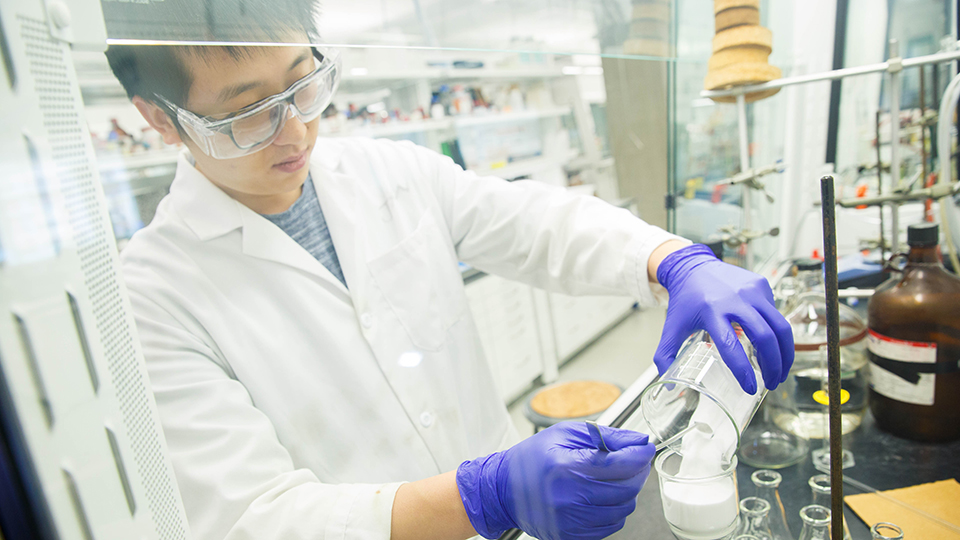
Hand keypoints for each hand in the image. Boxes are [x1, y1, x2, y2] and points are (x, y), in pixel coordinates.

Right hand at [456, 422, 653, 539]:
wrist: (503, 488)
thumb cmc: (532, 458)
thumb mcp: (567, 434)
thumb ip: (607, 437)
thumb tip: (639, 441)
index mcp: (567, 467)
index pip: (620, 464)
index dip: (640, 455)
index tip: (647, 448)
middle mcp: (570, 497)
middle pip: (626, 488)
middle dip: (637, 472)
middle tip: (634, 461)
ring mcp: (571, 520)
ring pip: (622, 509)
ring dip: (628, 492)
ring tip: (617, 477)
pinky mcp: (572, 534)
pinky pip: (611, 526)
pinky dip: (615, 510)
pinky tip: (604, 495)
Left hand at [654, 243, 793, 392]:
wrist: (692, 267)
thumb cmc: (685, 300)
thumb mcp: (672, 327)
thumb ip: (666, 356)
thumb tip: (670, 386)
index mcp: (711, 311)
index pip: (730, 345)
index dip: (743, 370)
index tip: (750, 388)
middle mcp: (735, 299)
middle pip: (764, 337)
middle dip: (773, 365)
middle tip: (771, 383)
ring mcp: (751, 290)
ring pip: (779, 326)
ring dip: (785, 353)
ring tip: (780, 371)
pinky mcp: (761, 285)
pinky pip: (776, 314)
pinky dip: (778, 334)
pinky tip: (772, 346)